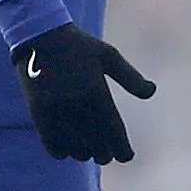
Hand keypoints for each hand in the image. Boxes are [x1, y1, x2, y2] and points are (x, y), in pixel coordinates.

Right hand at [12, 22, 157, 163]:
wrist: (40, 34)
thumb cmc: (80, 46)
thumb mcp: (109, 56)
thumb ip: (130, 78)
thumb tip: (152, 92)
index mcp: (96, 89)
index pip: (114, 129)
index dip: (122, 149)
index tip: (127, 156)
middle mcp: (76, 101)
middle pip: (95, 143)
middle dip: (104, 154)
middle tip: (107, 156)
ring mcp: (56, 107)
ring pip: (74, 146)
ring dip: (83, 154)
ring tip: (88, 153)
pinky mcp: (38, 110)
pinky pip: (51, 142)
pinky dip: (61, 151)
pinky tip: (68, 151)